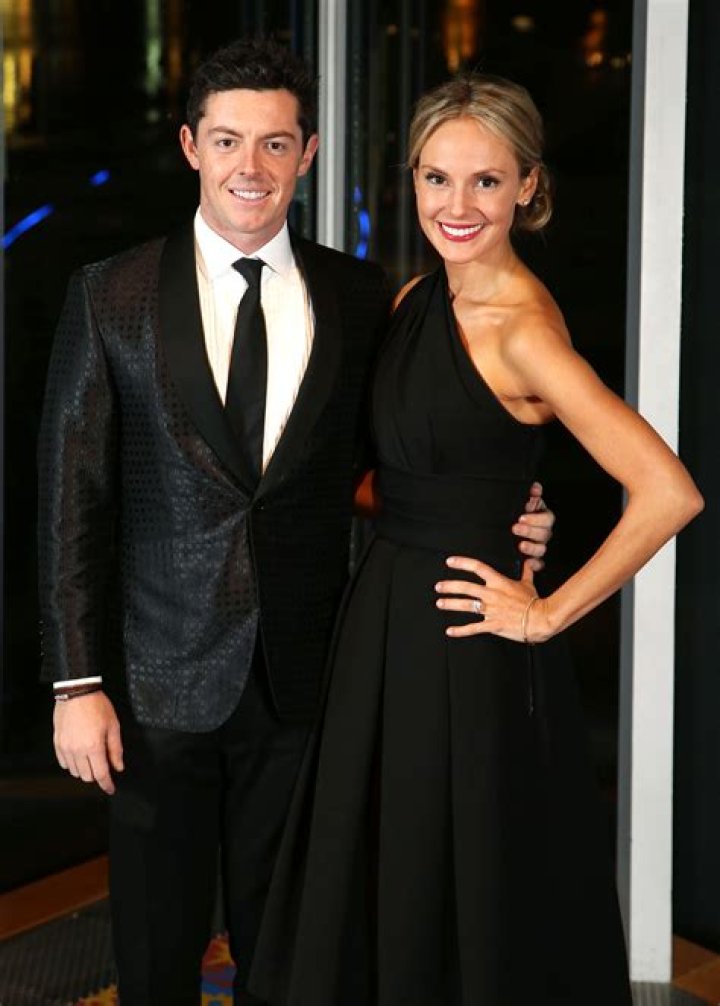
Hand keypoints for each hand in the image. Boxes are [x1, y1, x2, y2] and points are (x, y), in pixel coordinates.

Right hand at [53, 691, 123, 794]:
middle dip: (97, 774)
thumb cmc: (96, 705)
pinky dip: (73, 764)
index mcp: (93, 746)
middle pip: (87, 776)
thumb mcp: (113, 725)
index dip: (107, 784)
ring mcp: (65, 747)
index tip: (111, 789)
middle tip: (103, 764)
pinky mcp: (57, 743)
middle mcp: (77, 750)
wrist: (77, 691)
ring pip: (75, 772)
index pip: (101, 774)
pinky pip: (64, 763)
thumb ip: (116, 749)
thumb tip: (118, 766)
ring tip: (91, 756)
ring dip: (85, 769)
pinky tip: (79, 755)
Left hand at [435, 555, 550, 641]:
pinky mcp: (492, 625)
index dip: (462, 563)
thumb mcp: (528, 583)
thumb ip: (526, 571)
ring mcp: (491, 610)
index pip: (478, 567)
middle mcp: (492, 594)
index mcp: (499, 582)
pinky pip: (473, 628)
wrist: (540, 619)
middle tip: (438, 586)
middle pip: (466, 587)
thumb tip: (529, 561)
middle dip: (449, 586)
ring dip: (451, 604)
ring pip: (466, 605)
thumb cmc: (534, 601)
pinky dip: (460, 631)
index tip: (450, 562)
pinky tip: (449, 631)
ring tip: (439, 603)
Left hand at [512, 481, 554, 572]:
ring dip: (532, 547)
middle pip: (544, 534)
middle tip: (515, 528)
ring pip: (542, 549)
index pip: (546, 518)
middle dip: (530, 531)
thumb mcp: (520, 503)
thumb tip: (535, 487)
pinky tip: (527, 563)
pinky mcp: (535, 559)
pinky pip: (539, 564)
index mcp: (542, 518)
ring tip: (521, 545)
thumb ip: (530, 495)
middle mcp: (543, 532)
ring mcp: (540, 546)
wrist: (502, 528)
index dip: (536, 518)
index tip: (521, 516)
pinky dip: (534, 564)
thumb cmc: (516, 514)